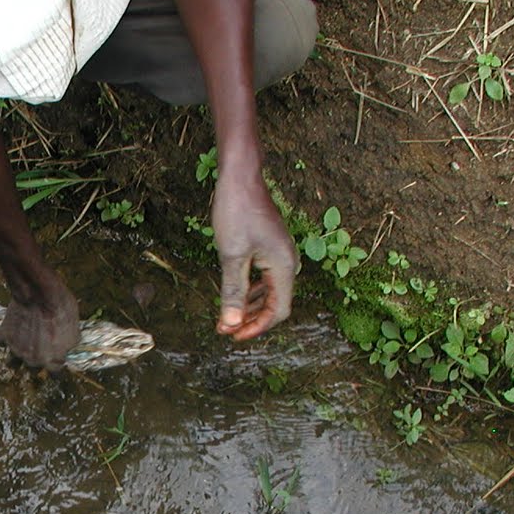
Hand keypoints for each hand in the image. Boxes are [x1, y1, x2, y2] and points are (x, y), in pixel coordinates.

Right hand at [0, 268, 78, 369]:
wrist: (41, 294)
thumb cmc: (62, 310)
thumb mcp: (75, 331)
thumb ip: (69, 346)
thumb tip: (68, 349)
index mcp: (52, 362)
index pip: (55, 375)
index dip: (57, 368)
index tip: (57, 362)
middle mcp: (33, 361)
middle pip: (33, 371)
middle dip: (37, 362)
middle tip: (40, 351)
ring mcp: (16, 350)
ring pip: (12, 363)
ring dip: (16, 359)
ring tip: (21, 350)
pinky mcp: (4, 337)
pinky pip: (0, 343)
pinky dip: (3, 340)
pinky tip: (8, 334)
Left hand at [211, 172, 298, 340]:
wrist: (241, 177)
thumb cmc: (237, 212)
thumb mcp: (231, 255)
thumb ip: (233, 291)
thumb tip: (230, 324)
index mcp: (284, 266)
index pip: (277, 310)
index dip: (256, 327)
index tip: (233, 336)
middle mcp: (287, 262)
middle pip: (275, 303)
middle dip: (251, 320)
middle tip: (226, 330)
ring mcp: (279, 254)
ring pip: (268, 291)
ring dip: (248, 307)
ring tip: (226, 317)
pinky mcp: (269, 248)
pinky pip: (264, 277)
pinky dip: (249, 290)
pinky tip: (233, 295)